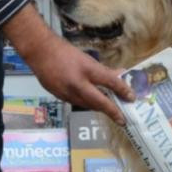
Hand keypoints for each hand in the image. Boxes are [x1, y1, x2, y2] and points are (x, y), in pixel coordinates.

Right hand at [2, 4, 134, 124]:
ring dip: (99, 108)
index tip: (132, 98)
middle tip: (123, 118)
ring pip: (87, 105)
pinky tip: (91, 102)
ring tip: (110, 110)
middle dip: (112, 111)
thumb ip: (104, 70)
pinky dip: (86, 104)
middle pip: (99, 102)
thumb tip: (121, 75)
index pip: (110, 82)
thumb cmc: (65, 52)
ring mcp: (66, 93)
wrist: (40, 52)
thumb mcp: (87, 59)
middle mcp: (77, 84)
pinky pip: (77, 103)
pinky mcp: (59, 97)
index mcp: (86, 71)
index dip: (123, 90)